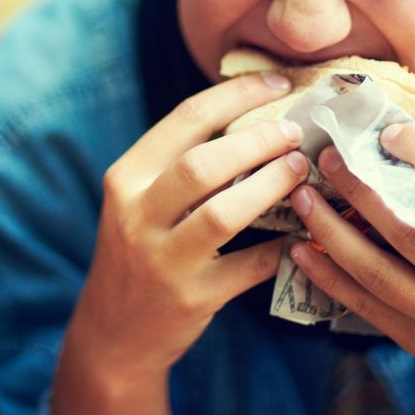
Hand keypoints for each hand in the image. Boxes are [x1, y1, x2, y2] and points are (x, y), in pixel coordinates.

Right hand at [49, 74, 306, 414]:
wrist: (113, 331)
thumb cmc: (137, 251)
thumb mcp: (137, 200)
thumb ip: (177, 162)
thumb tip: (250, 113)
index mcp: (126, 178)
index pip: (183, 120)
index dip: (234, 96)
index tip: (276, 83)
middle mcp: (137, 214)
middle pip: (203, 163)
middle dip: (258, 140)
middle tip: (295, 131)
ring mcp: (162, 258)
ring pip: (223, 212)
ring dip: (270, 186)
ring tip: (300, 170)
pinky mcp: (190, 297)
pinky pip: (248, 267)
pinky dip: (279, 247)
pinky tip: (301, 232)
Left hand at [290, 124, 414, 414]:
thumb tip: (410, 152)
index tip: (390, 133)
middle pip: (410, 230)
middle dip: (361, 189)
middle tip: (328, 158)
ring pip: (377, 271)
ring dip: (330, 230)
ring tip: (301, 198)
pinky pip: (364, 304)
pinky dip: (327, 276)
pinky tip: (300, 249)